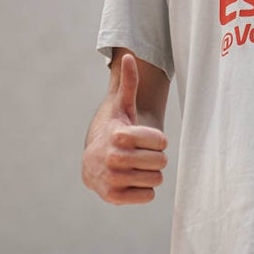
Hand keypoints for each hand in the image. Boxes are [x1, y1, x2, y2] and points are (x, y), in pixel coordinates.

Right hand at [82, 53, 168, 203]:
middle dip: (156, 158)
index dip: (158, 140)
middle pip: (161, 162)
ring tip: (137, 167)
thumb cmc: (115, 132)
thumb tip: (130, 56)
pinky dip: (144, 190)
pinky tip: (131, 181)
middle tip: (144, 155)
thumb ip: (129, 84)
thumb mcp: (122, 108)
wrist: (92, 163)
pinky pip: (147, 196)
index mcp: (119, 134)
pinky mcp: (113, 197)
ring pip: (156, 179)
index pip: (161, 141)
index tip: (147, 139)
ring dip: (150, 174)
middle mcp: (113, 157)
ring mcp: (112, 178)